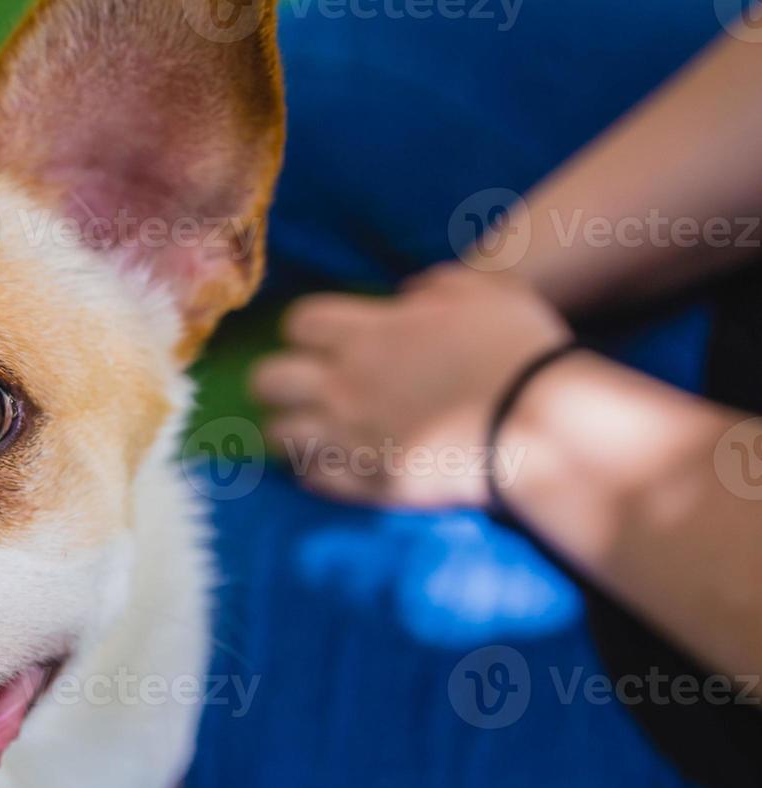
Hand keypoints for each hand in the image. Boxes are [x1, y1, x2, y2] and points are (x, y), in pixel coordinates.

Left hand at [252, 265, 572, 507]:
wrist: (538, 425)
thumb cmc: (520, 350)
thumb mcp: (489, 292)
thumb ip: (441, 286)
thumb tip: (411, 294)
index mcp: (369, 333)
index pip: (300, 322)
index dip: (307, 330)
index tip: (323, 339)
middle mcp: (345, 383)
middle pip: (268, 379)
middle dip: (276, 382)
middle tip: (299, 388)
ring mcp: (350, 436)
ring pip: (280, 434)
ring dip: (289, 431)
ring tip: (306, 433)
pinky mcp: (366, 482)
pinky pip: (314, 477)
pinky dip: (314, 472)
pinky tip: (327, 468)